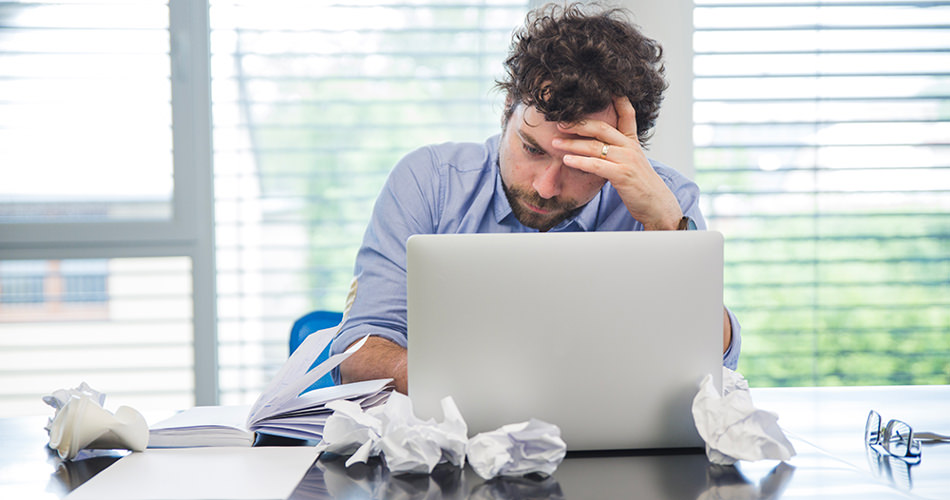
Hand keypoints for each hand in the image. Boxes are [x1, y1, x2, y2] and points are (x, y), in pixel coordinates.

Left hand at [553, 96, 682, 229]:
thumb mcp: (631, 163)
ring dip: (572, 143)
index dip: (618, 99)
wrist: (657, 206)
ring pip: (595, 146)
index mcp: (632, 142)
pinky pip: (597, 165)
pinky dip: (580, 162)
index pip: (627, 114)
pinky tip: (567, 160)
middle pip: (602, 128)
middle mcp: (630, 147)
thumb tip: (595, 145)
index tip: (605, 87)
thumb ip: (617, 151)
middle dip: (579, 123)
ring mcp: (627, 160)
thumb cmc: (640, 186)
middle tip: (560, 122)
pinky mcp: (622, 175)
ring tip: (555, 142)